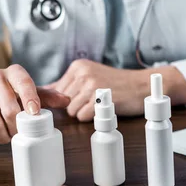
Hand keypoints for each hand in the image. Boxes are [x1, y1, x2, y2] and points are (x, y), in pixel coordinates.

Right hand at [0, 65, 69, 143]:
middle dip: (16, 128)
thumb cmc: (9, 97)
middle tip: (19, 135)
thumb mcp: (28, 94)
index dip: (30, 98)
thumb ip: (47, 97)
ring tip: (5, 136)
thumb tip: (67, 100)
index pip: (24, 82)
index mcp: (14, 72)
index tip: (34, 113)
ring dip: (1, 136)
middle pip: (9, 109)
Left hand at [47, 60, 185, 120]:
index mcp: (77, 67)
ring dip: (84, 113)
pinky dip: (91, 118)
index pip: (56, 91)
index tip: (83, 100)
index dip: (67, 101)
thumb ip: (68, 84)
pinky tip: (102, 110)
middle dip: (76, 107)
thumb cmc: (117, 85)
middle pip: (63, 102)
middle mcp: (82, 73)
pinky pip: (82, 117)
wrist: (142, 86)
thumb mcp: (91, 77)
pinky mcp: (98, 98)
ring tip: (99, 105)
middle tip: (94, 103)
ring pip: (71, 111)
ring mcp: (90, 85)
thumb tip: (43, 92)